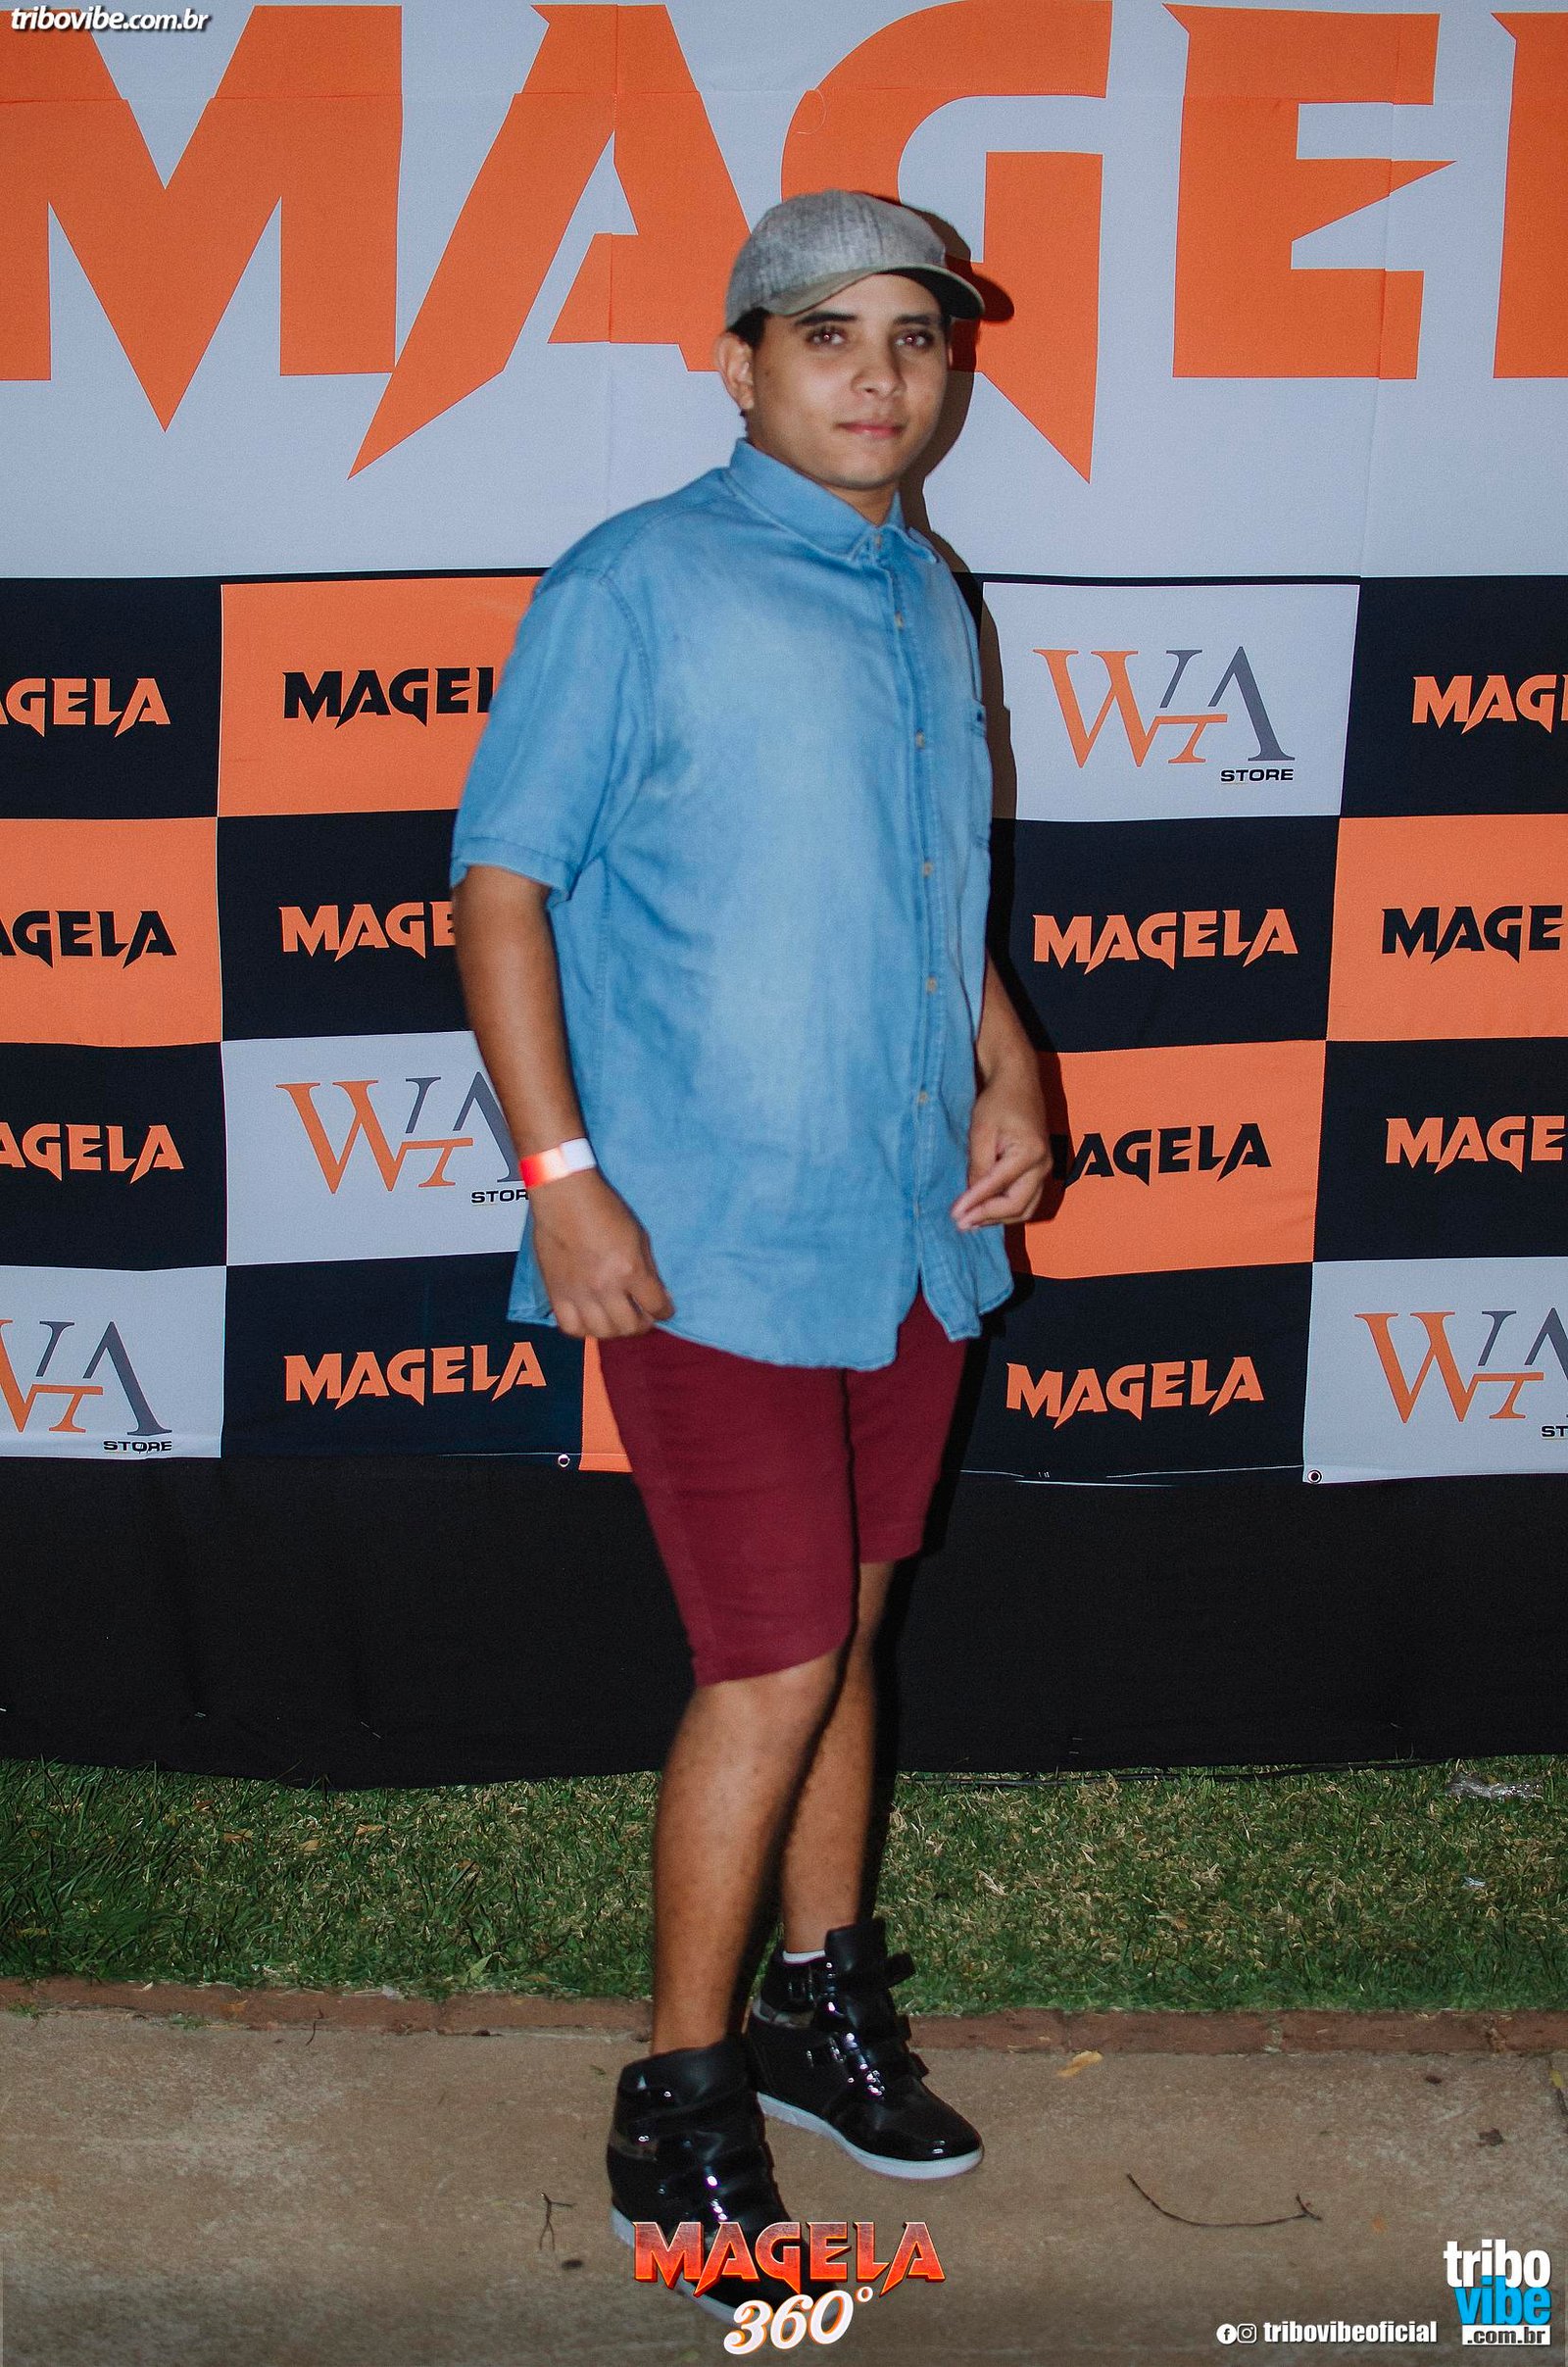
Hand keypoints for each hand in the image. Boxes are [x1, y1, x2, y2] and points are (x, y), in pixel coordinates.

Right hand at [527, 1168, 675, 1337]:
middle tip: (641, 1315)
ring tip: (616, 1319)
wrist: (565, 1197)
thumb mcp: (639, 1236)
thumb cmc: (603, 1208)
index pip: (655, 1306)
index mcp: (629, 1269)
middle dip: (641, 1324)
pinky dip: (584, 1329)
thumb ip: (648, 1269)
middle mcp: (604, 1286)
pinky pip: (571, 1327)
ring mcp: (579, 1292)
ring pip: (601, 1332)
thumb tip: (658, 1294)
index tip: (664, 1310)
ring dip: (614, 1329)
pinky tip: (591, 1320)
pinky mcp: (557, 1293)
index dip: (665, 1311)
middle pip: (629, 1326)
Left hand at [951, 1067, 1053, 1229]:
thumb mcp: (981, 1131)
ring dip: (998, 1218)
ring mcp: (1045, 1168)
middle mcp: (1043, 1164)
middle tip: (961, 1224)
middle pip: (1017, 1206)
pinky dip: (1006, 1209)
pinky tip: (985, 1210)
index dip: (975, 1204)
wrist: (1018, 1080)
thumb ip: (978, 1166)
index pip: (998, 1186)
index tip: (955, 1215)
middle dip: (988, 1217)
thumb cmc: (998, 1101)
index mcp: (1029, 1152)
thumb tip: (970, 1197)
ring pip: (1025, 1208)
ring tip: (971, 1221)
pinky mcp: (1040, 1170)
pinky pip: (1026, 1199)